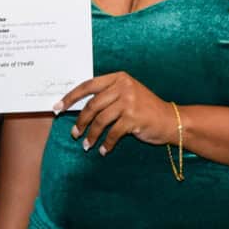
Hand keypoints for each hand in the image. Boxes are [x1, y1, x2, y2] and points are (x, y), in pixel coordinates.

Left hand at [54, 72, 175, 155]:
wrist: (171, 120)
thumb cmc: (145, 109)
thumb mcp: (127, 94)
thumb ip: (107, 96)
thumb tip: (79, 109)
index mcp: (118, 78)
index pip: (88, 85)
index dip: (70, 97)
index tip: (57, 107)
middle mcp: (123, 87)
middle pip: (92, 105)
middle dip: (80, 121)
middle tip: (74, 134)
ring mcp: (129, 102)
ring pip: (100, 120)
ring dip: (92, 135)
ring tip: (87, 145)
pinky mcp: (134, 118)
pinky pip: (113, 133)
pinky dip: (106, 144)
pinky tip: (104, 150)